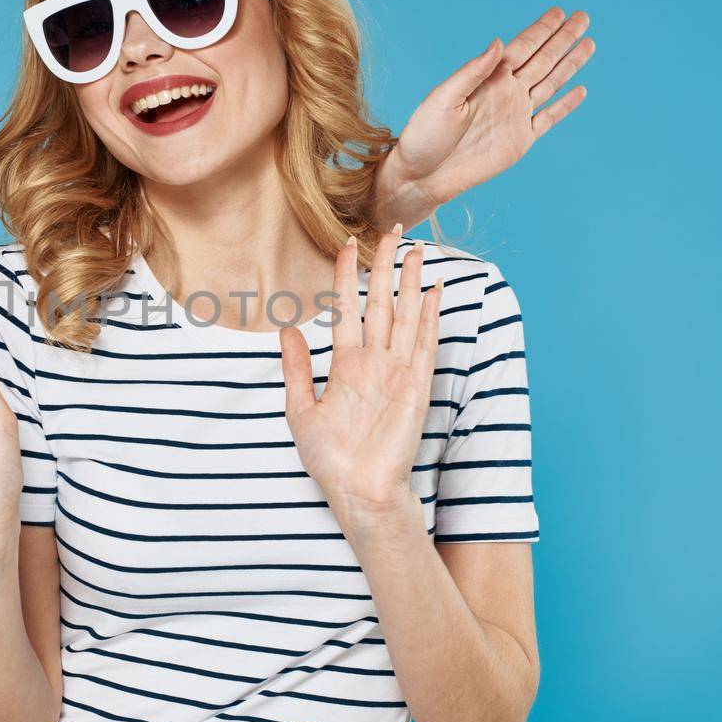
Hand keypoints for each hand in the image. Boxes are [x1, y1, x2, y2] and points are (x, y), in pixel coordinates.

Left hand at [280, 227, 440, 532]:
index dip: (347, 276)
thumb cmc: (331, 459)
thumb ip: (297, 368)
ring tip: (416, 249)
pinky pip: (424, 344)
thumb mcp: (301, 409)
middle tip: (392, 230)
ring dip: (411, 282)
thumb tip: (288, 329)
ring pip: (405, 315)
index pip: (347, 308)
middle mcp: (374, 362)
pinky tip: (434, 291)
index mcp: (346, 364)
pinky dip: (429, 317)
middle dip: (386, 265)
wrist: (358, 491)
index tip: (346, 244)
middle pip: (381, 302)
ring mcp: (398, 372)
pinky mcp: (417, 387)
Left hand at [377, 7, 595, 225]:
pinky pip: (549, 118)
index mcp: (486, 78)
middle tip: (582, 17)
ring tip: (588, 43)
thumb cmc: (425, 135)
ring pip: (551, 84)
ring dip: (570, 64)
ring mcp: (515, 115)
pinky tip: (580, 89)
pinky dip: (566, 105)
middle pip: (541, 60)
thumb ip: (472, 71)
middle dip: (562, 39)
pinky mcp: (521, 139)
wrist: (423, 175)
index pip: (520, 48)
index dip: (540, 30)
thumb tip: (498, 42)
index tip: (559, 12)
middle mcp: (505, 92)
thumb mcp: (443, 98)